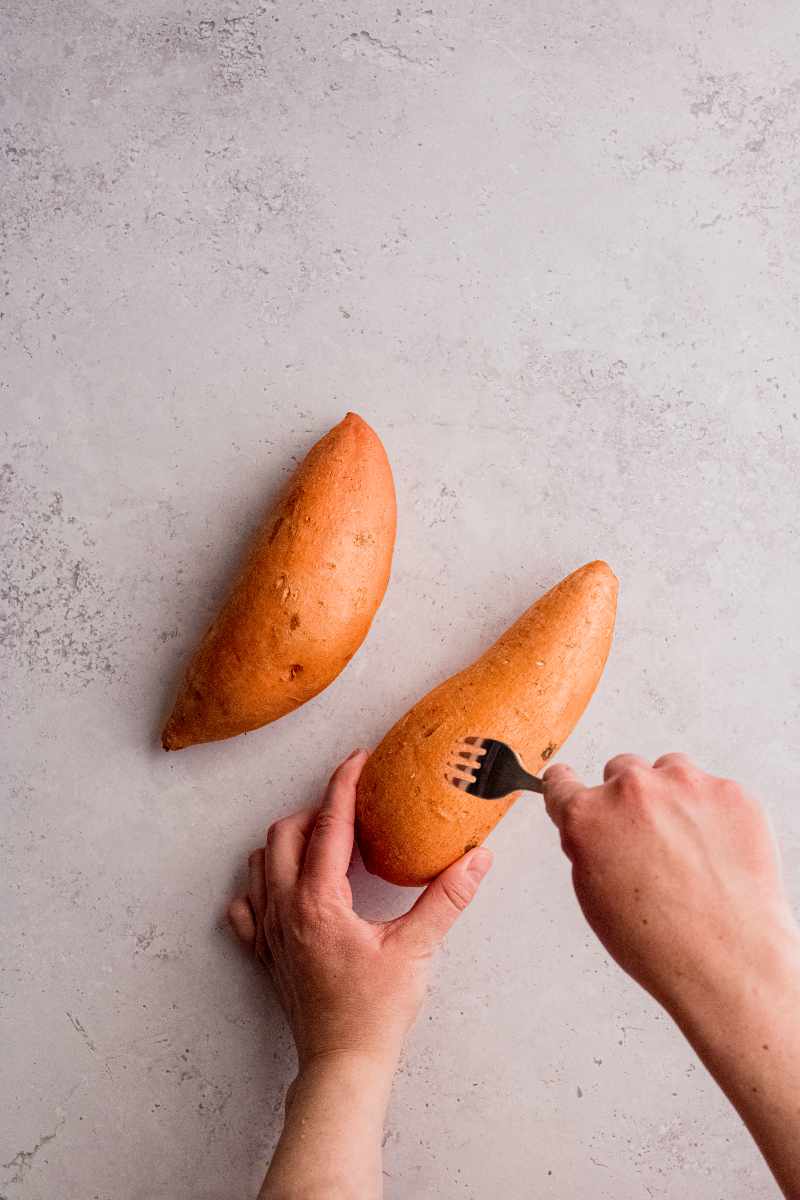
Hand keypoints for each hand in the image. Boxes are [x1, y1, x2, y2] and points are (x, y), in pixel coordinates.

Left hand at [228, 748, 492, 1070]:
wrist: (343, 1065)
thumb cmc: (376, 1012)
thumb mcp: (417, 949)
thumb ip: (446, 897)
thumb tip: (476, 858)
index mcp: (319, 900)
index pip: (329, 824)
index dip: (344, 785)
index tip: (359, 759)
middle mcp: (285, 909)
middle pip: (284, 833)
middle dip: (315, 810)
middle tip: (349, 807)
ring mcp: (268, 932)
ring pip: (260, 864)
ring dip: (286, 843)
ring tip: (321, 841)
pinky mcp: (264, 955)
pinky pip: (244, 907)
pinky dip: (260, 887)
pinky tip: (284, 889)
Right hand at [543, 752, 798, 1017]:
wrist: (729, 960)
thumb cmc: (661, 942)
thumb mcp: (593, 897)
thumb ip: (586, 846)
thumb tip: (594, 828)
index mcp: (588, 816)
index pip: (560, 782)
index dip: (565, 788)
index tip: (569, 784)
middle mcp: (632, 790)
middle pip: (621, 770)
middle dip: (629, 799)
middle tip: (648, 840)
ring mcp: (686, 786)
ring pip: (670, 771)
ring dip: (671, 797)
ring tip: (686, 847)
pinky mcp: (729, 793)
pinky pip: (714, 790)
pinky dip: (713, 813)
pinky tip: (716, 852)